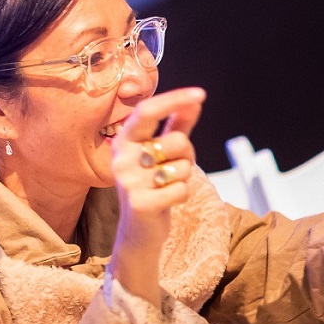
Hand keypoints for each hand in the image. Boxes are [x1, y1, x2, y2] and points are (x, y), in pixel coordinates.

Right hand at [107, 87, 205, 303]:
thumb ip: (179, 125)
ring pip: (182, 167)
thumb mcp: (165, 152)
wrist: (139, 230)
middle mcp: (122, 158)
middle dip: (187, 155)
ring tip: (166, 186)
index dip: (174, 100)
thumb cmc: (154, 184)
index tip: (201, 93)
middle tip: (173, 168)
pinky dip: (182, 195)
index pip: (148, 111)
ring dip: (184, 177)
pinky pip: (182, 189)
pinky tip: (166, 201)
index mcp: (125, 140)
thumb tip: (196, 99)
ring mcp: (128, 182)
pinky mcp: (140, 203)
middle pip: (177, 141)